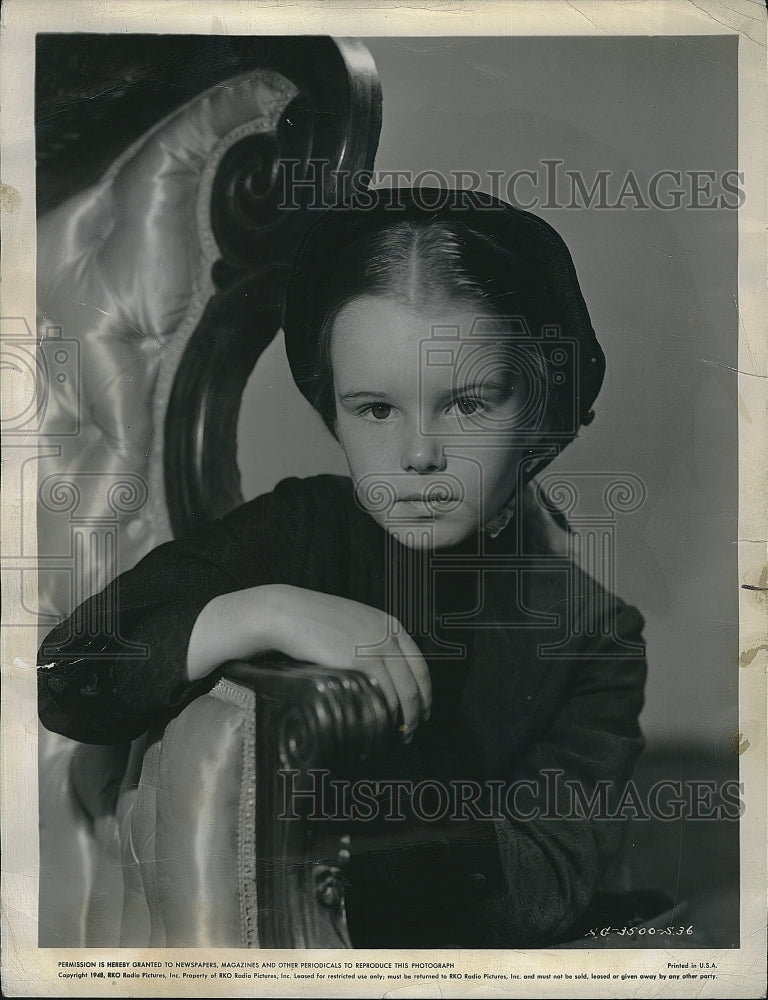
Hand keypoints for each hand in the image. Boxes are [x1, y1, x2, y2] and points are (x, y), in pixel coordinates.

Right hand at [265, 584, 430, 738]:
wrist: (289, 612)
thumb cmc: (315, 620)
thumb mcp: (355, 622)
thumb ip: (373, 640)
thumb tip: (383, 672)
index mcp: (390, 625)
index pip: (421, 665)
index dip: (425, 693)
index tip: (423, 710)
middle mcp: (388, 636)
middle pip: (415, 684)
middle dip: (417, 712)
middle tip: (411, 730)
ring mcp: (375, 649)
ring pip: (402, 694)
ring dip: (403, 719)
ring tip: (397, 734)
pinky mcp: (358, 661)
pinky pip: (380, 695)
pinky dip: (383, 715)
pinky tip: (378, 724)